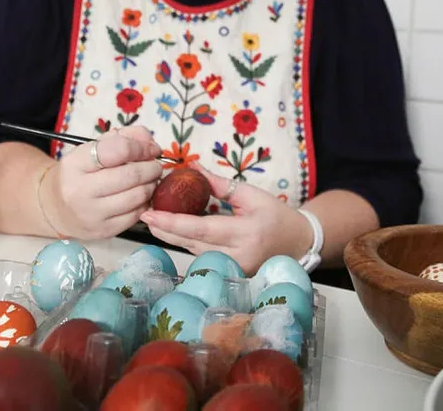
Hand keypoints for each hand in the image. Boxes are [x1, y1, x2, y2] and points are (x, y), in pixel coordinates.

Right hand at [42, 126, 162, 238]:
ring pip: (137, 196)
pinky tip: (141, 196)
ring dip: (151, 185)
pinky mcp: (103, 231)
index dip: (141, 147)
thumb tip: (151, 143)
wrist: (55, 207)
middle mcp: (79, 190)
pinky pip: (136, 215)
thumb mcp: (93, 149)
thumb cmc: (79, 174)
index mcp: (75, 163)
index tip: (151, 149)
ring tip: (150, 179)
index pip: (117, 150)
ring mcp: (91, 214)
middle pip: (131, 175)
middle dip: (151, 168)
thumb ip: (124, 138)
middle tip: (155, 165)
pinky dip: (145, 203)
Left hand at [139, 165, 312, 274]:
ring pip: (193, 251)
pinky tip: (173, 230)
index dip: (172, 222)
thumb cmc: (277, 216)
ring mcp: (233, 269)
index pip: (201, 229)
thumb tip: (192, 169)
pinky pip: (201, 255)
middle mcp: (238, 256)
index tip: (150, 214)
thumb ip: (220, 184)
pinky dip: (187, 242)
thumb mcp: (252, 194)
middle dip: (165, 229)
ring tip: (154, 218)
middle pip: (191, 243)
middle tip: (143, 214)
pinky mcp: (229, 273)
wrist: (298, 243)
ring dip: (172, 235)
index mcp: (246, 233)